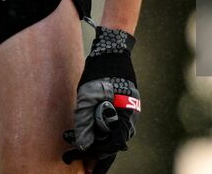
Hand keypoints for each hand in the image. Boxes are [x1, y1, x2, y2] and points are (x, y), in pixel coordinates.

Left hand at [63, 26, 139, 172]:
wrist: (112, 50)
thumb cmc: (99, 73)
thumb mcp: (88, 99)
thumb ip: (85, 124)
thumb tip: (84, 146)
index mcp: (124, 117)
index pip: (110, 147)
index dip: (95, 158)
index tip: (81, 163)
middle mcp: (130, 117)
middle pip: (115, 145)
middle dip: (99, 155)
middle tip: (86, 166)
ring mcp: (130, 110)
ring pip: (116, 135)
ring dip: (101, 143)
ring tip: (84, 149)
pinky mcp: (126, 104)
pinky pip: (117, 124)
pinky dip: (104, 131)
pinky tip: (93, 132)